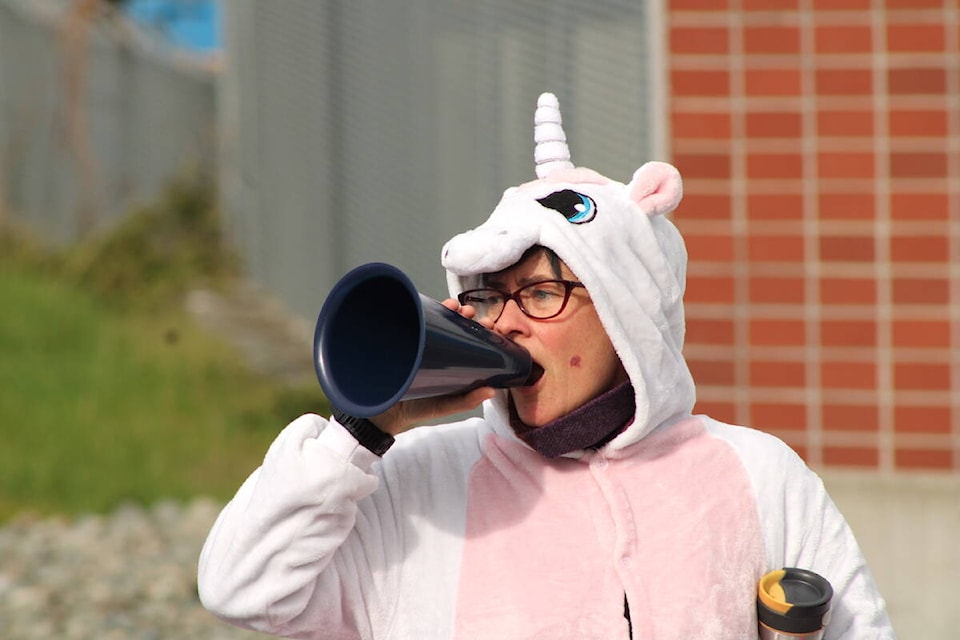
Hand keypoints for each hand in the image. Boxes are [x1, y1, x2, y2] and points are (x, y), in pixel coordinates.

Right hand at [368, 299, 496, 434]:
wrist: (383, 410)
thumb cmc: (416, 409)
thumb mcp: (444, 405)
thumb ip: (466, 400)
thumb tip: (492, 391)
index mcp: (453, 364)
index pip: (472, 343)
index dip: (482, 332)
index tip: (490, 327)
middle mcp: (440, 351)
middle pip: (458, 327)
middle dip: (468, 317)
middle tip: (472, 315)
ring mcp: (423, 343)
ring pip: (440, 320)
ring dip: (451, 310)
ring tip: (456, 307)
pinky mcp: (406, 338)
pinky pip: (419, 319)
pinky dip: (429, 309)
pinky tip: (439, 306)